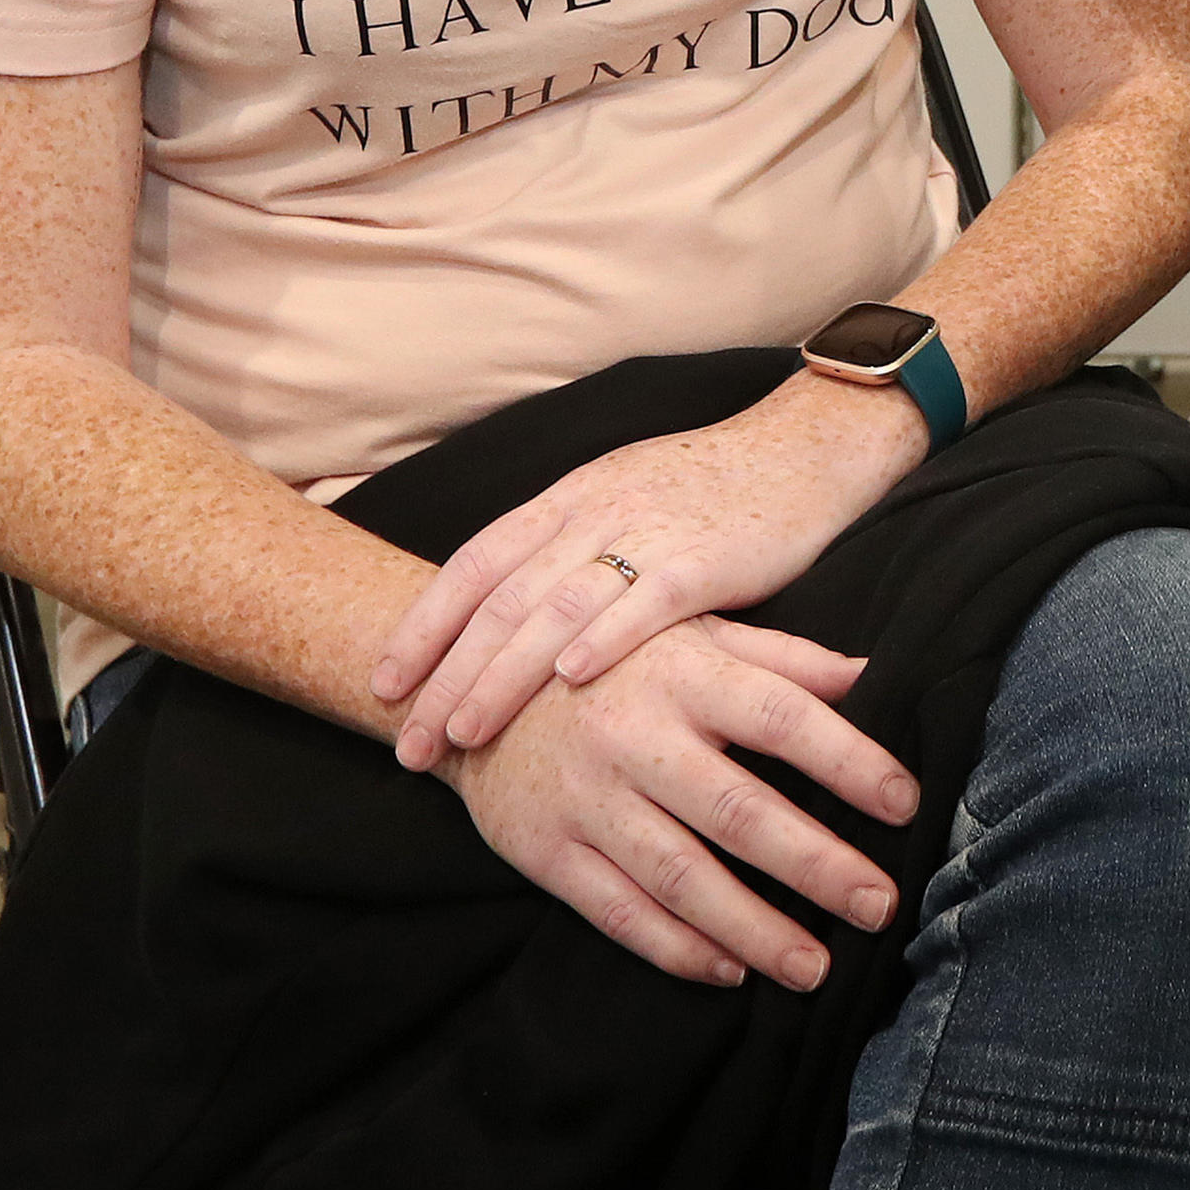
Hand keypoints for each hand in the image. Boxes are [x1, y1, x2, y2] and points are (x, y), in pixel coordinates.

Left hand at [372, 380, 928, 767]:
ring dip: (502, 677)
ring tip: (462, 733)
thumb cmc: (712, 487)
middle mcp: (594, 512)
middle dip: (446, 677)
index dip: (423, 626)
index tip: (384, 685)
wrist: (804, 446)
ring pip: (554, 609)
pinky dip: (603, 641)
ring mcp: (649, 532)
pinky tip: (569, 685)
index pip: (474, 565)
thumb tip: (505, 617)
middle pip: (500, 600)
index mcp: (568, 499)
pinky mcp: (707, 558)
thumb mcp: (622, 500)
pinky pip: (644, 602)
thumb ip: (566, 551)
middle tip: (408, 744)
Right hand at [438, 614, 920, 989]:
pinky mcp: (543, 849)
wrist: (467, 685)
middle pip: (740, 810)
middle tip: (880, 906)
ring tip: (815, 967)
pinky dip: (676, 948)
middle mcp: (636, 735)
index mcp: (683, 673)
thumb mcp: (689, 634)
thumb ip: (781, 658)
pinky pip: (617, 910)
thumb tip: (874, 674)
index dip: (849, 760)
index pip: (783, 716)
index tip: (907, 803)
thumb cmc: (613, 659)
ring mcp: (586, 797)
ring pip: (681, 876)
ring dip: (754, 929)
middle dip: (817, 866)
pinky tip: (730, 972)